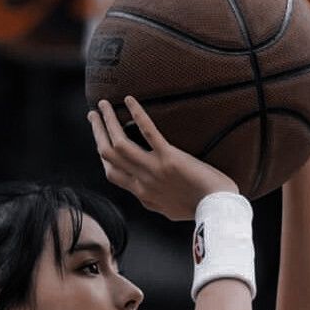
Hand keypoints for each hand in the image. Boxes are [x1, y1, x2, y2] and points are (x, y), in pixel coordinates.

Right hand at [87, 96, 239, 220]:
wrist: (215, 209)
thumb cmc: (199, 209)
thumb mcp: (168, 210)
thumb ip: (154, 199)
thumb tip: (146, 192)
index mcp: (141, 193)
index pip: (111, 173)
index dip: (102, 154)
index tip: (100, 140)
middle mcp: (142, 182)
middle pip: (108, 156)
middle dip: (97, 133)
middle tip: (93, 116)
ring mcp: (154, 170)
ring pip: (119, 144)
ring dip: (107, 122)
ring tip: (103, 105)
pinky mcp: (169, 158)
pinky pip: (148, 133)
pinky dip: (137, 115)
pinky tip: (129, 100)